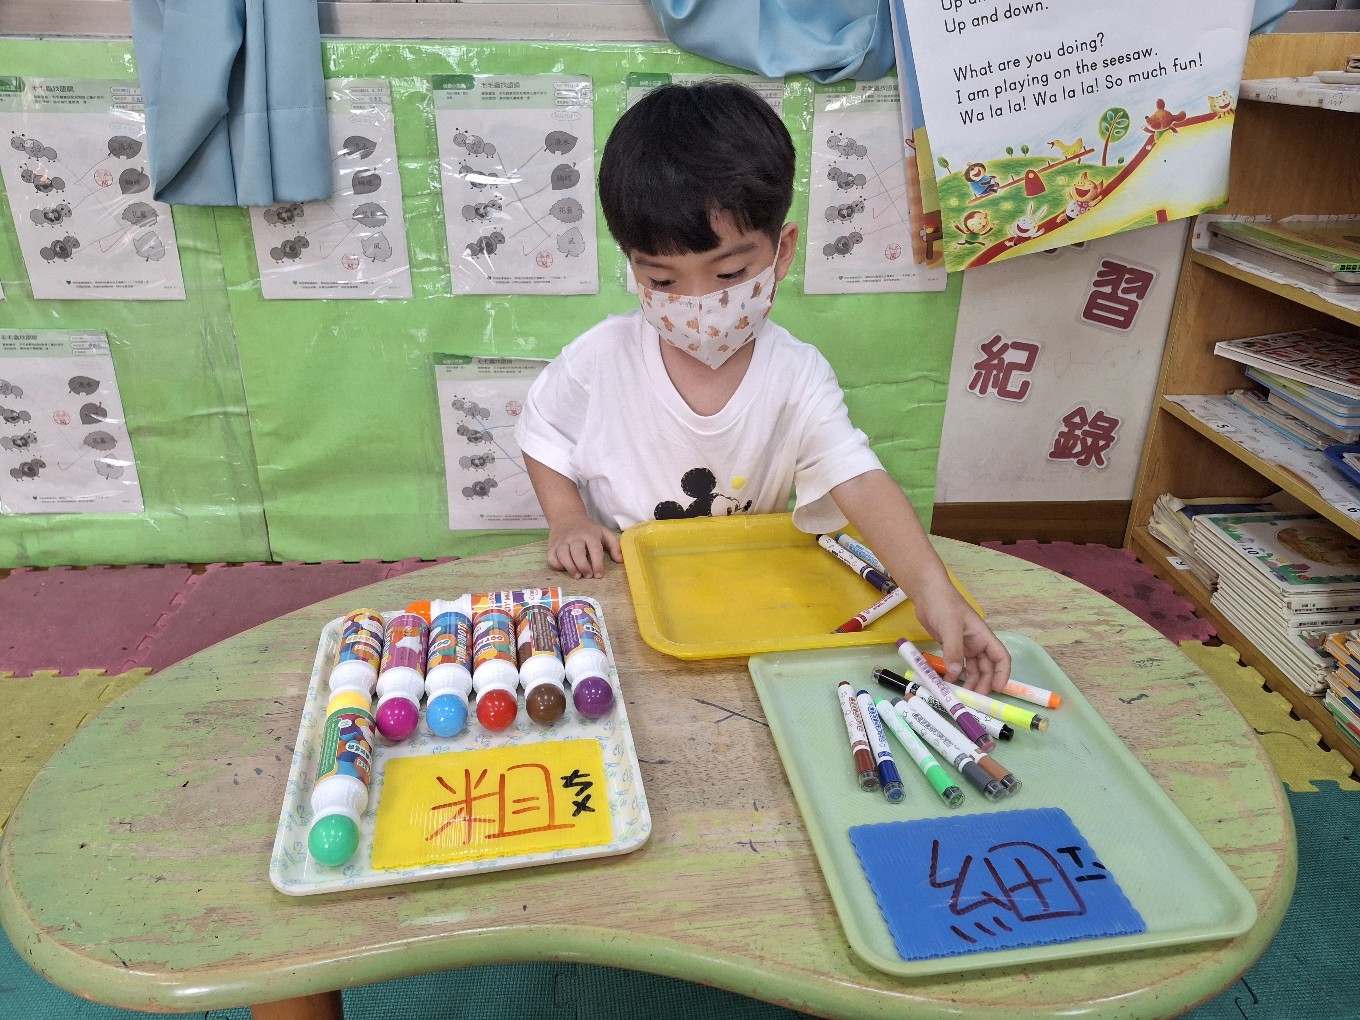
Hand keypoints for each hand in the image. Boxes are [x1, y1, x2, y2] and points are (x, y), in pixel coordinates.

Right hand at [546, 517, 622, 579]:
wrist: (567, 518)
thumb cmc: (589, 530)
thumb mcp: (604, 533)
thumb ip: (614, 546)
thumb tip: (620, 560)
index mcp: (590, 535)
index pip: (595, 549)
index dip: (597, 563)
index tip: (599, 575)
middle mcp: (575, 538)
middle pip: (577, 552)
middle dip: (583, 566)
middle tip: (588, 576)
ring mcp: (562, 542)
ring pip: (563, 554)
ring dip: (570, 567)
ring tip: (577, 576)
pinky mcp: (552, 546)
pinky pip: (552, 557)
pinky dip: (557, 564)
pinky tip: (564, 569)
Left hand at [910, 575, 1011, 693]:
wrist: (926, 592)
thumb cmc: (943, 603)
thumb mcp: (949, 625)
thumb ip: (953, 649)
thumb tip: (956, 673)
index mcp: (983, 636)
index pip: (1001, 657)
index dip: (1002, 674)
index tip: (996, 689)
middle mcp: (976, 643)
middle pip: (987, 668)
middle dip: (983, 683)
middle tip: (973, 698)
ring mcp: (963, 646)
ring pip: (972, 669)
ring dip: (968, 682)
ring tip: (960, 694)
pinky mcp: (950, 647)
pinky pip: (956, 665)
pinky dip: (954, 675)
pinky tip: (946, 683)